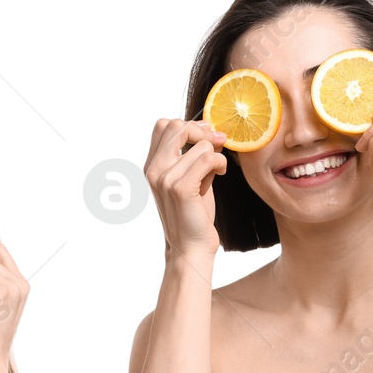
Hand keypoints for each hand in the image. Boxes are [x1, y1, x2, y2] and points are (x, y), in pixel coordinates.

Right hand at [145, 118, 227, 256]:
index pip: (163, 125)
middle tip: (217, 143)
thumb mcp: (189, 179)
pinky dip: (220, 163)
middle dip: (202, 131)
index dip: (188, 125)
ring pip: (199, 144)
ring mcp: (165, 179)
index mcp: (151, 166)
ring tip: (217, 169)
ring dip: (216, 154)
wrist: (191, 247)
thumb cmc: (193, 214)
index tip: (206, 136)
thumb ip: (192, 156)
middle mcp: (153, 170)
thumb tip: (210, 131)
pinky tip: (220, 174)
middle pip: (176, 126)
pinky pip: (208, 158)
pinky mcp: (181, 188)